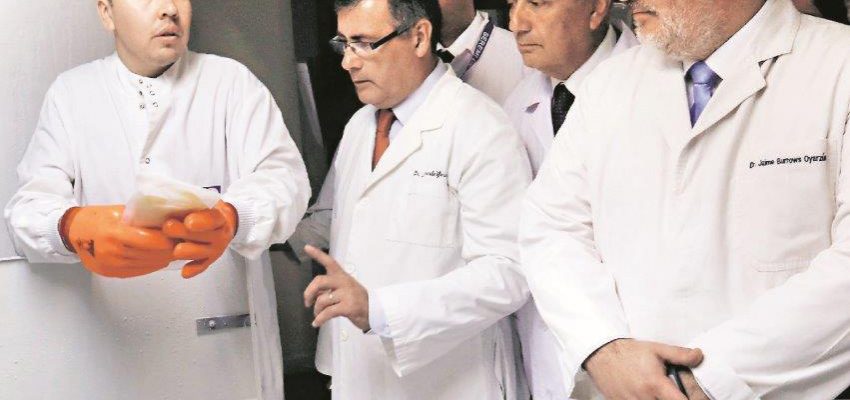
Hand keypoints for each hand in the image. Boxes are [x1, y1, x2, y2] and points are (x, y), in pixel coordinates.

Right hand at [60, 205, 175, 277]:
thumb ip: (143, 218)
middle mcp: (111, 253)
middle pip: (151, 255)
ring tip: (175, 250)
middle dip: (170, 249)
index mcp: (114, 234)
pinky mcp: (112, 274)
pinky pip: (139, 271)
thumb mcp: (120, 211)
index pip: (150, 241)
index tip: (180, 234)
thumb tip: (171, 220)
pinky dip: (152, 265)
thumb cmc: (99, 217)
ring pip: (148, 265)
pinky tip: (161, 258)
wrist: (74, 231)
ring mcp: (111, 266)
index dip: (168, 239)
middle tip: (183, 242)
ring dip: (164, 258)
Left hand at [163, 201, 236, 278]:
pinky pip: (201, 266)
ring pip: (200, 253)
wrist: (225, 222)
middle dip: (183, 232)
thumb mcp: (204, 200)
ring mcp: (215, 249)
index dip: (201, 221)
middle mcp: (220, 235)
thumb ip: (191, 200)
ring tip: (173, 247)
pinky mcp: (209, 260)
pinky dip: (193, 269)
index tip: (188, 221)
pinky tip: (184, 272)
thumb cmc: (207, 209)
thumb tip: (168, 195)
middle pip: (202, 237)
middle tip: (167, 227)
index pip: (213, 219)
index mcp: (220, 218)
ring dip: (185, 250)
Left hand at [303, 245, 369, 330]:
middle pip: (320, 281)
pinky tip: (317, 323)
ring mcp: (347, 294)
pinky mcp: (348, 306)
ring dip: (316, 310)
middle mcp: (344, 282)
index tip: (307, 247)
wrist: (375, 312)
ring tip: (318, 315)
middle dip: (309, 292)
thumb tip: (312, 296)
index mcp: (342, 276)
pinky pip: (327, 313)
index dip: (317, 254)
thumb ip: (330, 289)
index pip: (329, 262)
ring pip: (322, 300)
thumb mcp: (345, 289)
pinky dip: (319, 319)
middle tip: (307, 302)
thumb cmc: (357, 300)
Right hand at [584, 339, 703, 399]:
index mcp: (655, 384)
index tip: (691, 398)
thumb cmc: (628, 351)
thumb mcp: (656, 349)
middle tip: (668, 392)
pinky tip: (644, 394)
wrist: (601, 354)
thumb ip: (680, 355)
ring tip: (655, 392)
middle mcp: (643, 397)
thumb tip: (699, 356)